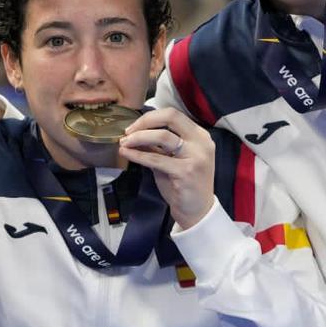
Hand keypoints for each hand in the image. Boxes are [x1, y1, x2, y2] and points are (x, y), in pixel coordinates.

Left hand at [117, 107, 217, 228]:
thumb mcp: (170, 160)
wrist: (197, 211)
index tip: (133, 126)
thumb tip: (133, 133)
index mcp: (199, 135)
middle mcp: (201, 142)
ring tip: (124, 143)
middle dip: (145, 121)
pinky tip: (126, 154)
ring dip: (139, 137)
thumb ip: (156, 146)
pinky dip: (138, 155)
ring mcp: (196, 156)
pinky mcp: (186, 171)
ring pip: (162, 136)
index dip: (150, 117)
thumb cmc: (183, 184)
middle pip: (171, 117)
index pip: (173, 115)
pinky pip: (156, 159)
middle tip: (128, 131)